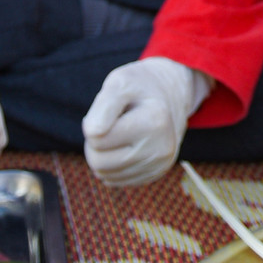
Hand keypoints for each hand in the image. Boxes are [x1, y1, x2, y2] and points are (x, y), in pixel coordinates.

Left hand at [82, 57, 210, 187]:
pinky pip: (115, 180)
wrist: (170, 96)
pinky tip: (124, 147)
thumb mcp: (120, 82)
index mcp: (154, 122)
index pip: (96, 137)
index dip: (94, 121)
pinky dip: (112, 165)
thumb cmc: (139, 88)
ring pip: (104, 174)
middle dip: (95, 143)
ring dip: (102, 154)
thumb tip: (92, 134)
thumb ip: (103, 105)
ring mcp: (160, 164)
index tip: (110, 108)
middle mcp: (161, 148)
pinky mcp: (155, 174)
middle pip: (98, 161)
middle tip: (109, 124)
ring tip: (118, 134)